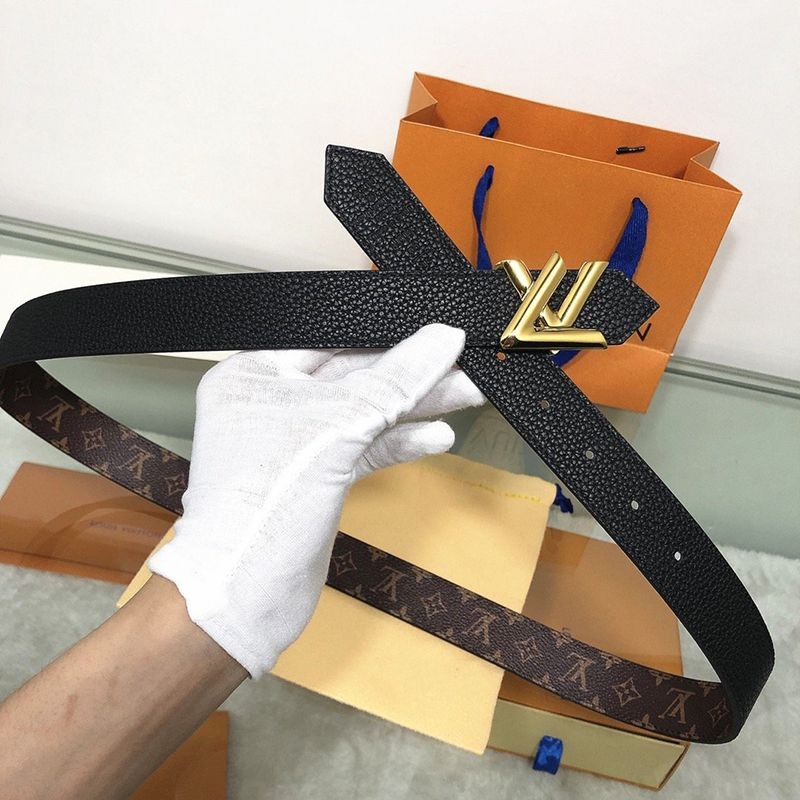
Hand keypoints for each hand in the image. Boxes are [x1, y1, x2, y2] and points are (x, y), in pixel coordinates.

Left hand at [149, 324, 482, 676]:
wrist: (245, 598)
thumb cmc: (263, 508)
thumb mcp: (336, 428)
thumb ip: (394, 382)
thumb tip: (442, 339)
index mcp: (254, 375)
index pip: (330, 341)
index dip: (384, 336)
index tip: (433, 332)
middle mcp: (271, 404)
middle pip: (353, 378)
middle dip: (409, 376)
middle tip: (462, 366)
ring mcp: (295, 444)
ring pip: (364, 414)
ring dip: (413, 408)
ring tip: (465, 394)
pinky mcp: (317, 478)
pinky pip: (365, 449)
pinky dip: (399, 442)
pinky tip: (435, 436)